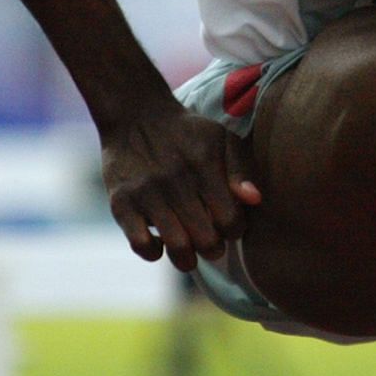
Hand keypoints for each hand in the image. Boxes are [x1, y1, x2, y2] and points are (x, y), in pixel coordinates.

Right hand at [100, 107, 262, 270]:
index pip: (230, 219)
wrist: (136, 115)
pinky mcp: (121, 203)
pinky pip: (140, 245)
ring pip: (177, 247)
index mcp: (205, 166)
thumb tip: (254, 200)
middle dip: (214, 249)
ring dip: (188, 259)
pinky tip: (160, 244)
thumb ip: (241, 169)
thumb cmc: (187, 133)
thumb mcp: (221, 139)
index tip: (229, 226)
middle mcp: (176, 181)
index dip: (235, 230)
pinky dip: (154, 252)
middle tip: (211, 244)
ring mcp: (147, 193)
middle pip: (206, 239)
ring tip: (190, 255)